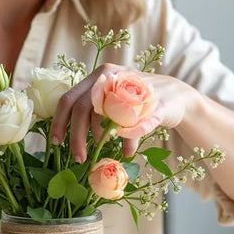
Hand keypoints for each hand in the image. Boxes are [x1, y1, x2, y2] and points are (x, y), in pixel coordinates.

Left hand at [50, 65, 197, 159]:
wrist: (178, 96)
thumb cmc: (137, 104)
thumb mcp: (113, 105)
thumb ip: (94, 117)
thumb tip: (73, 145)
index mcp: (98, 77)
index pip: (69, 98)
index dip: (59, 121)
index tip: (56, 142)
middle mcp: (112, 77)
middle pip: (82, 108)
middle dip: (77, 137)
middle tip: (79, 157)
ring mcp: (134, 87)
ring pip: (106, 114)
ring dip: (101, 136)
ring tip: (105, 147)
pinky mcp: (156, 102)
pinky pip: (138, 125)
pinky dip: (129, 139)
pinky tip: (127, 150)